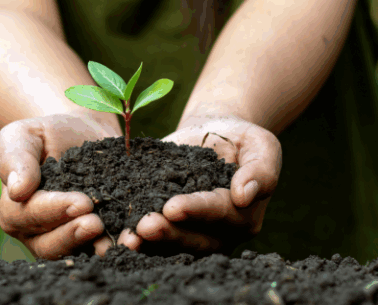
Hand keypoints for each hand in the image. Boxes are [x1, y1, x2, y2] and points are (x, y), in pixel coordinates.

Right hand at [0, 112, 120, 259]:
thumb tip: (16, 190)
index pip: (32, 215)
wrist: (81, 134)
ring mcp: (68, 241)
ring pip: (81, 252)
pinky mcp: (97, 240)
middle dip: (75, 235)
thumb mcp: (23, 136)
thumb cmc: (46, 134)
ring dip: (102, 247)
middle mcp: (39, 235)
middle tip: (97, 224)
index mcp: (16, 212)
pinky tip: (140, 236)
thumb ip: (15, 159)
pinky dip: (123, 243)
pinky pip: (107, 246)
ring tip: (124, 239)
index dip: (55, 210)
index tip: (81, 202)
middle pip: (52, 244)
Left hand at [116, 115, 281, 255]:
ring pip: (171, 246)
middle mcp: (218, 233)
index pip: (219, 215)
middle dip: (169, 233)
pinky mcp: (168, 227)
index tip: (173, 206)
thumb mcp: (261, 145)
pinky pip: (152, 239)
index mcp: (242, 216)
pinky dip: (135, 238)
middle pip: (194, 239)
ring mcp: (191, 234)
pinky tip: (116, 235)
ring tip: (128, 237)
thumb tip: (244, 195)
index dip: (197, 210)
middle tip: (145, 226)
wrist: (212, 132)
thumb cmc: (240, 137)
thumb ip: (261, 170)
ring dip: (149, 244)